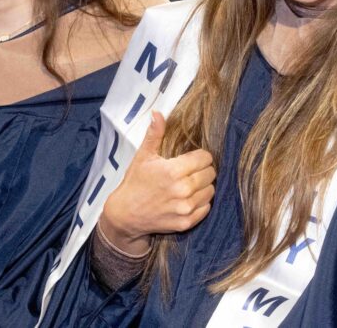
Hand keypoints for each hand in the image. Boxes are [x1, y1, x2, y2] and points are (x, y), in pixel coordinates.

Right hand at [100, 111, 215, 255]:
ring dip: (203, 186)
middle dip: (203, 170)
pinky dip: (201, 203)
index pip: (205, 158)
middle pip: (211, 173)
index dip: (200, 156)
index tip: (192, 158)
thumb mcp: (143, 156)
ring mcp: (185, 208)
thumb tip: (158, 113)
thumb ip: (155, 134)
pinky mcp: (186, 223)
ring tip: (190, 185)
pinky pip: (206, 208)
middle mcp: (182, 190)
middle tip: (191, 171)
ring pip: (210, 190)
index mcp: (173, 171)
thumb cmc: (135, 182)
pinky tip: (189, 199)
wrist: (125, 215)